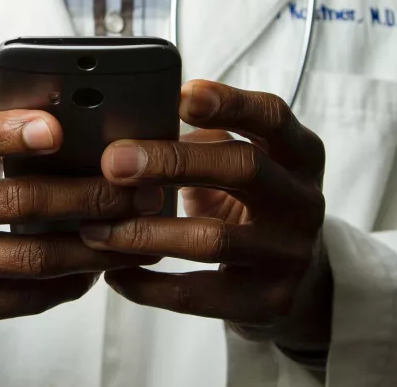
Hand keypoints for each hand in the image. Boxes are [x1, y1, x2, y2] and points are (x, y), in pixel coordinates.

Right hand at [0, 101, 160, 361]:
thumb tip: (62, 114)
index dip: (9, 132)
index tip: (57, 131)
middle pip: (16, 202)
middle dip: (88, 196)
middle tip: (137, 191)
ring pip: (30, 258)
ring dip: (93, 246)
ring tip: (134, 231)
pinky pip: (24, 298)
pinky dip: (70, 282)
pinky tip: (98, 266)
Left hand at [80, 81, 329, 352]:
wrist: (298, 275)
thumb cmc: (251, 200)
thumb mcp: (242, 161)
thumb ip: (203, 139)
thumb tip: (130, 128)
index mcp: (298, 153)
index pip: (271, 116)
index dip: (228, 103)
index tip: (180, 96)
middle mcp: (302, 200)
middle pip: (243, 168)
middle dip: (172, 162)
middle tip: (113, 162)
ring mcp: (289, 254)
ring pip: (213, 238)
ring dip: (144, 231)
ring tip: (95, 228)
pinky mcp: (268, 301)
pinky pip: (198, 295)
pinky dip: (148, 285)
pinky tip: (115, 272)